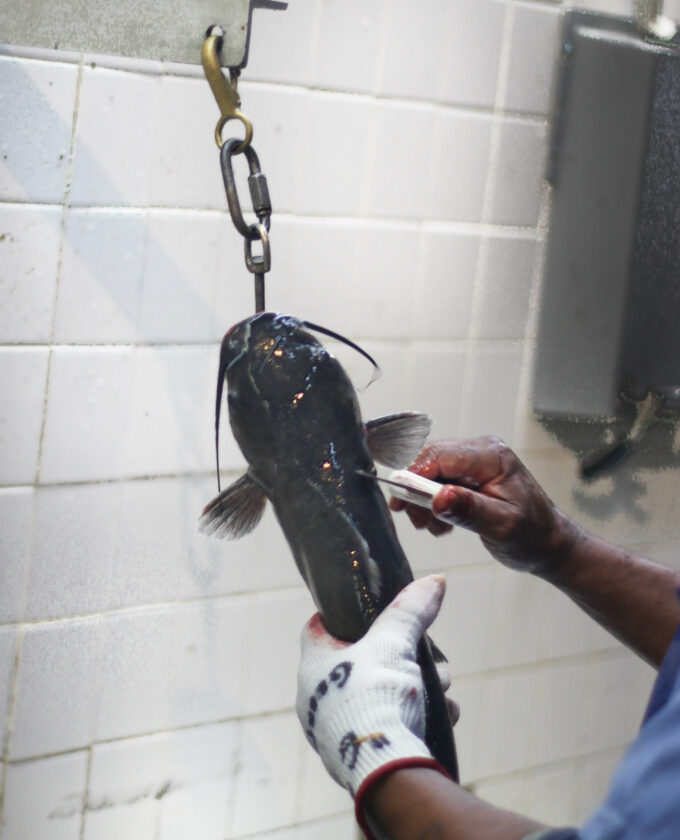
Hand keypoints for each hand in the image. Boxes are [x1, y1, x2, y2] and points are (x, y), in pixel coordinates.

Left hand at [296, 575, 450, 798]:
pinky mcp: (355, 755)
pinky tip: (440, 715)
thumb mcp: (395, 643)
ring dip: (415, 687)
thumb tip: (435, 580)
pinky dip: (414, 716)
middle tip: (427, 660)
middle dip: (401, 657)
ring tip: (441, 689)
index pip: (319, 627)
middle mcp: (316, 697)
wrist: (386, 769)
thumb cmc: (377, 697)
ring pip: (379, 694)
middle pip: (361, 662)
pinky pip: (386, 725)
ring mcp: (334, 729)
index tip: (373, 611)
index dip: (346, 614)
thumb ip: (411, 610)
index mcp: (313, 665)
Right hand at [390, 437, 580, 574]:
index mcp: (492, 457)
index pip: (441, 456)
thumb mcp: (501, 526)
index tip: (401, 502)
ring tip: (433, 527)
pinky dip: (434, 503)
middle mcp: (482, 452)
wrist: (548, 544)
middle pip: (432, 461)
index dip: (416, 477)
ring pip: (431, 472)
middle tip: (418, 522)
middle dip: (418, 492)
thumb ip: (469, 510)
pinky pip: (439, 481)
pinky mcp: (470, 474)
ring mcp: (475, 462)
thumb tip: (438, 498)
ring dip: (424, 501)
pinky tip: (442, 523)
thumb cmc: (532, 535)